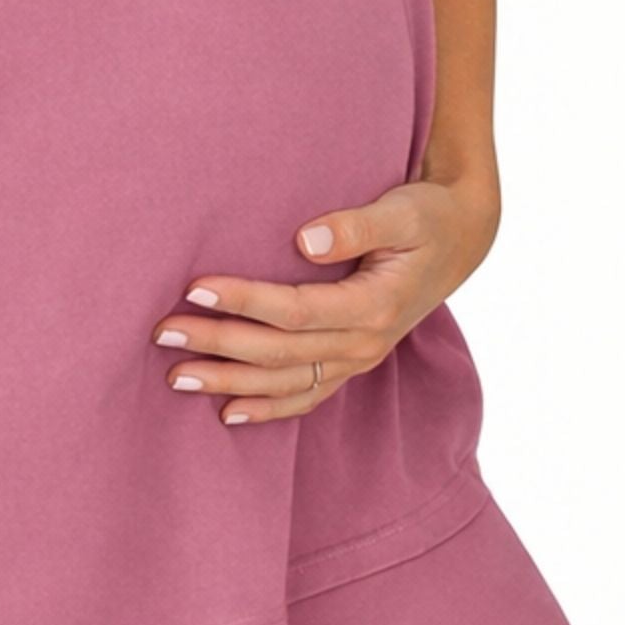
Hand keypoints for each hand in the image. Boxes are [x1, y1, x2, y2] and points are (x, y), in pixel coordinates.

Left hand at [151, 172, 500, 424]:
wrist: (461, 240)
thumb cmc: (426, 216)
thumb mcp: (403, 210)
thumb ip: (357, 225)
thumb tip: (307, 239)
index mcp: (374, 305)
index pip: (295, 310)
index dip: (244, 300)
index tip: (195, 286)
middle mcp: (365, 342)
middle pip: (279, 352)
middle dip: (217, 344)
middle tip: (163, 332)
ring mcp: (359, 359)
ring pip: (286, 383)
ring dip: (229, 383)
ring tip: (176, 377)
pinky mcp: (352, 363)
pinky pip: (307, 396)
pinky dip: (268, 410)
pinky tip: (227, 414)